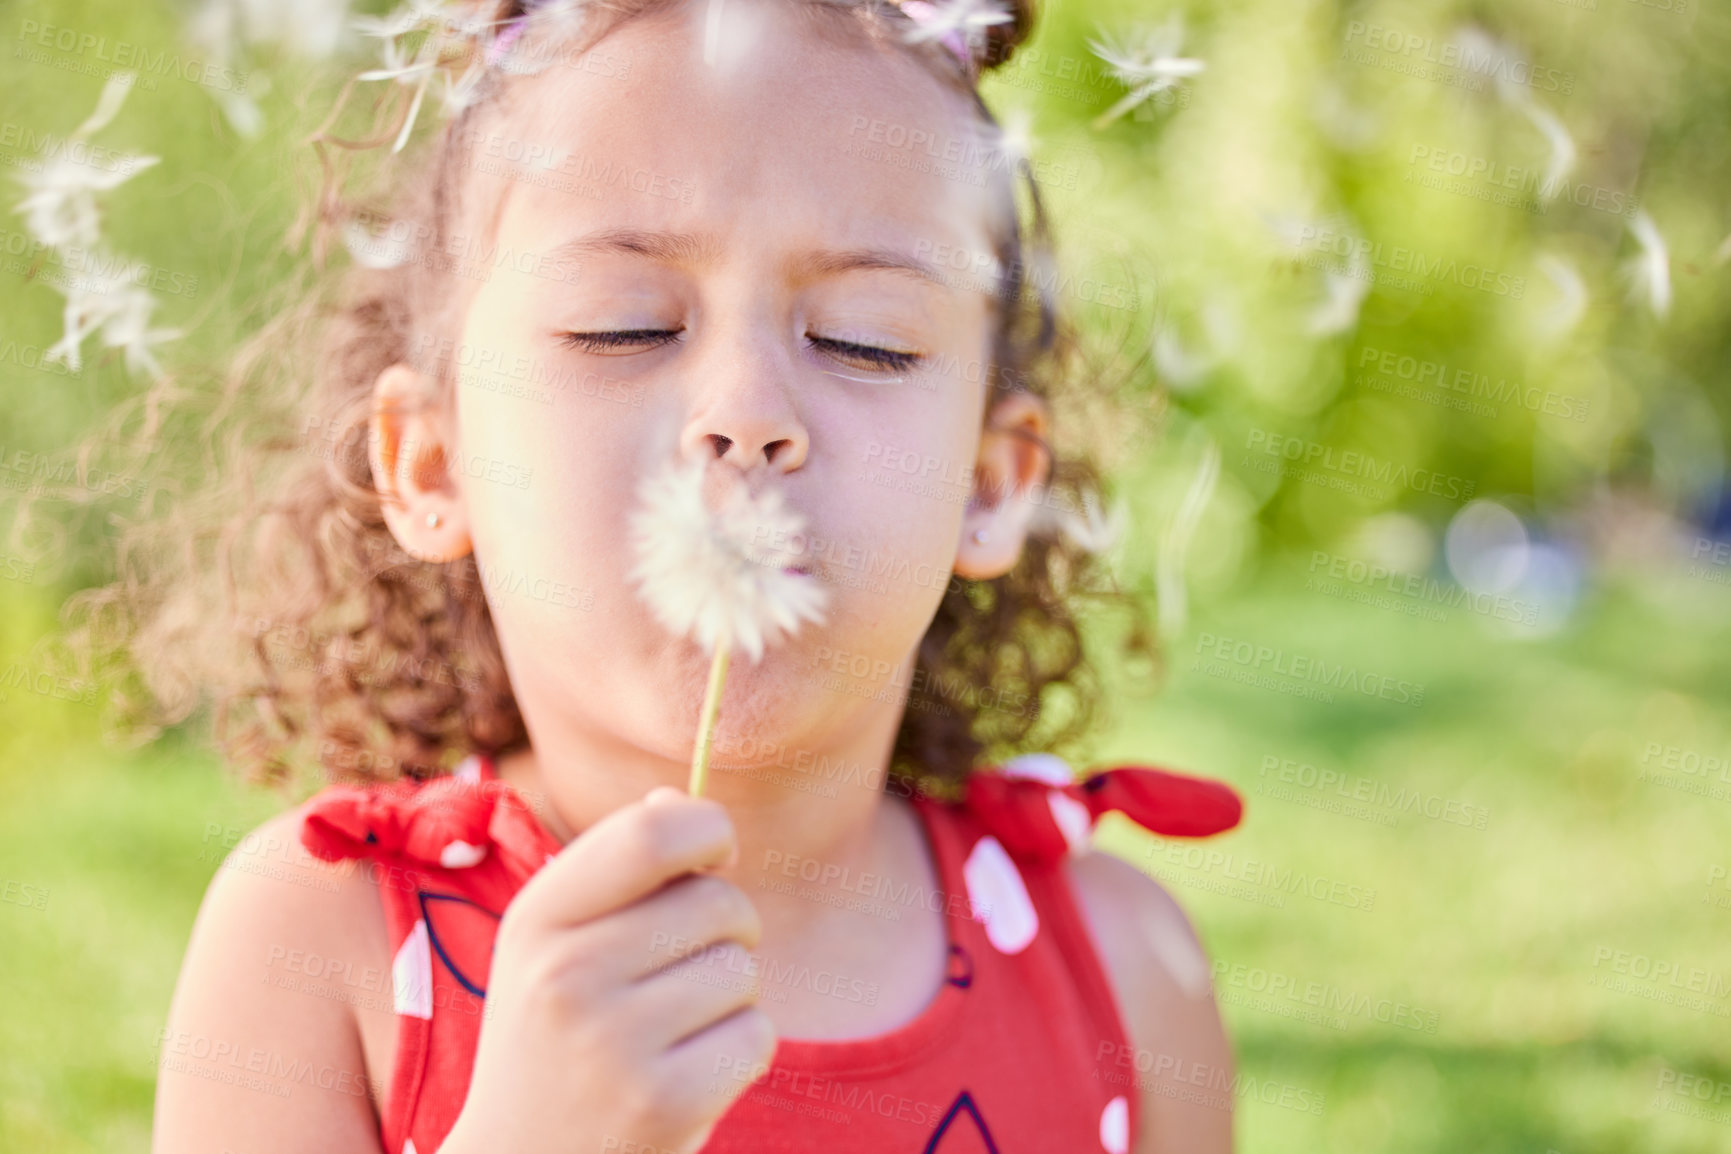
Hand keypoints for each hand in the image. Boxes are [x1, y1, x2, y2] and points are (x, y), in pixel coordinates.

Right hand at [443, 786, 774, 1153]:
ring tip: (674, 1032)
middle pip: (717, 901)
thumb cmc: (554, 1039)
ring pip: (742, 970)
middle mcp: (567, 974)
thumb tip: (680, 796)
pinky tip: (690, 1074)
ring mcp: (614, 1043)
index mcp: (538, 919)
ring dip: (731, 996)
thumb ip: (617, 869)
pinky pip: (756, 1035)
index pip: (651, 830)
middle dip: (728, 927)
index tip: (714, 854)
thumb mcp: (553, 946)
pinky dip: (740, 1051)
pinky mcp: (664, 1103)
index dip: (707, 829)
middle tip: (685, 970)